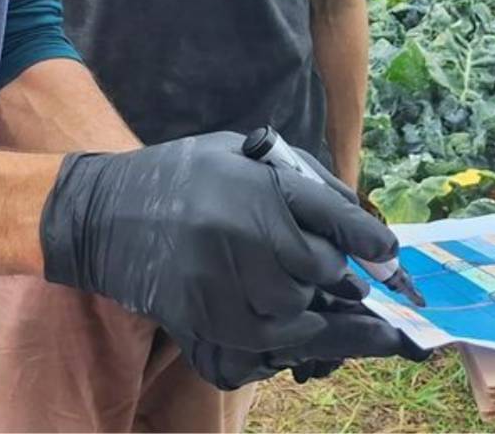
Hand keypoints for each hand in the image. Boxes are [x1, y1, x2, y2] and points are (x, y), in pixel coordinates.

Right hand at [41, 131, 408, 389]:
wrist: (106, 215)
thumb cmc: (182, 177)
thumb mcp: (237, 154)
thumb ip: (297, 180)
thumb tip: (355, 224)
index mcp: (250, 183)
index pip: (329, 216)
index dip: (367, 239)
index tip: (388, 254)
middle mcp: (239, 230)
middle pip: (320, 271)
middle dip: (329, 273)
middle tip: (328, 272)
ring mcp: (220, 279)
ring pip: (296, 312)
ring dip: (306, 307)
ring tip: (293, 289)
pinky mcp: (205, 318)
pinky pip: (266, 341)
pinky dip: (282, 334)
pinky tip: (278, 317)